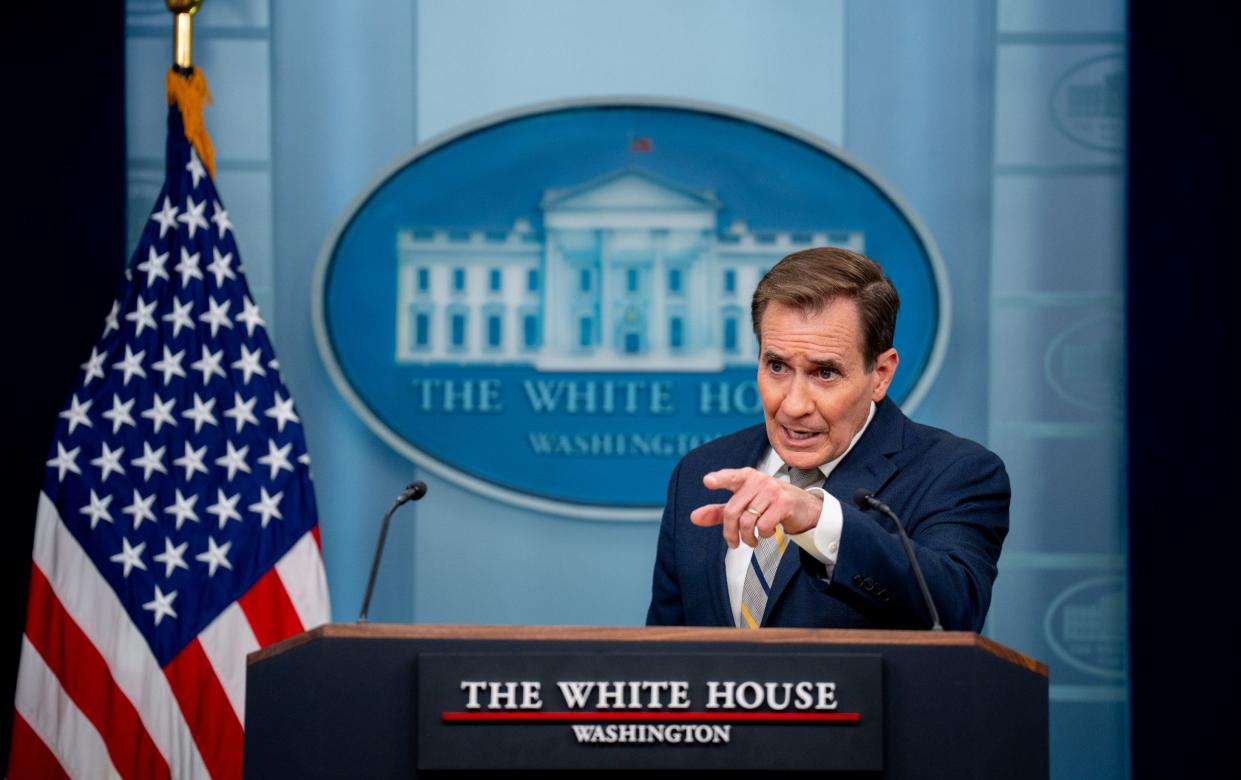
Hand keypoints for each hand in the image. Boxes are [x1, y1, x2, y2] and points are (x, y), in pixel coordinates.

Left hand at [690, 468, 823, 548]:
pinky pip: (763, 526)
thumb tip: (694, 517)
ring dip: (747, 537)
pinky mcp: (784, 503)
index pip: (730, 477)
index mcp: (746, 477)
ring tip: (751, 540)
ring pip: (747, 521)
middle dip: (730, 532)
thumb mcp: (744, 505)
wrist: (804, 507)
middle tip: (734, 543)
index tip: (708, 481)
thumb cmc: (770, 503)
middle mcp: (758, 480)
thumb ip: (719, 511)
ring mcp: (772, 490)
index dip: (718, 479)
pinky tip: (767, 532)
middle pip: (733, 511)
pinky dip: (763, 535)